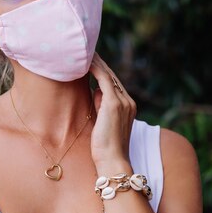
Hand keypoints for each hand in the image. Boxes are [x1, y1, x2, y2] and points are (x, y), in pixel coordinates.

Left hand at [89, 52, 136, 171]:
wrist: (113, 162)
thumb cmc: (105, 147)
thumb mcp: (104, 121)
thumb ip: (101, 105)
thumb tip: (95, 90)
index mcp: (128, 106)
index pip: (113, 83)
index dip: (101, 71)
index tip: (90, 61)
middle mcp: (128, 101)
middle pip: (111, 76)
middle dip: (98, 63)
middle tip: (85, 51)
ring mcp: (122, 102)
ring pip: (107, 75)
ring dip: (95, 62)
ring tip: (83, 53)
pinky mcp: (113, 104)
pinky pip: (103, 79)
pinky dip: (94, 69)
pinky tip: (85, 62)